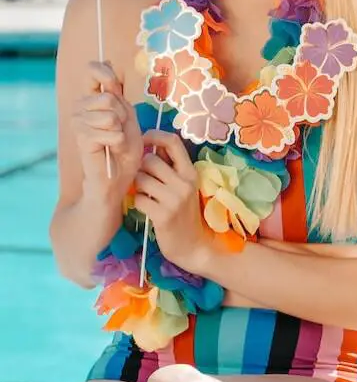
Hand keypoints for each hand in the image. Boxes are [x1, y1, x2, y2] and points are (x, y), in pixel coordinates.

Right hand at [73, 61, 143, 205]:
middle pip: (108, 97)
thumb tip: (107, 61)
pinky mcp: (82, 138)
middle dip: (123, 115)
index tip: (113, 85)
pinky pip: (111, 131)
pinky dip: (119, 142)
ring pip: (110, 114)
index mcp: (94, 99)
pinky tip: (112, 150)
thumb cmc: (125, 148)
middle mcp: (82, 107)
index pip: (94, 71)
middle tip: (121, 130)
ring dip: (121, 130)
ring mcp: (79, 122)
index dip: (105, 74)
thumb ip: (118, 93)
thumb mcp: (128, 116)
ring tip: (116, 141)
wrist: (116, 177)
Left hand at [134, 130, 213, 273]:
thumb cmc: (184, 213)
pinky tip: (146, 209)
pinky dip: (138, 203)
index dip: (153, 136)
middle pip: (150, 160)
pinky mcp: (163, 215)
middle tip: (142, 180)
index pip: (173, 141)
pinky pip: (138, 198)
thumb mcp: (183, 186)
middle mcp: (185, 182)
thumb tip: (150, 144)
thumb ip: (170, 167)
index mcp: (191, 172)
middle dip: (140, 169)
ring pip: (141, 179)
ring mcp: (175, 199)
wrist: (194, 246)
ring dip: (137, 187)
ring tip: (145, 195)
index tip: (142, 141)